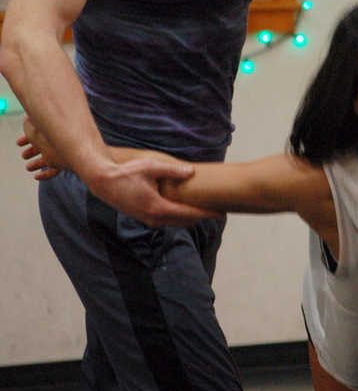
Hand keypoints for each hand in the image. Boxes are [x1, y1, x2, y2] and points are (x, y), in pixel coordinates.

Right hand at [17, 114, 64, 179]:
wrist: (76, 135)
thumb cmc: (57, 124)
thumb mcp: (37, 121)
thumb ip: (31, 120)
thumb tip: (26, 117)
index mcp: (51, 129)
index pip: (38, 134)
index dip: (27, 138)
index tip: (19, 143)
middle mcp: (58, 140)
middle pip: (44, 146)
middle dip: (32, 151)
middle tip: (24, 155)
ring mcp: (63, 151)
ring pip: (48, 159)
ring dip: (37, 164)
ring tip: (28, 167)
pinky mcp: (67, 162)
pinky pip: (55, 171)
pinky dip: (45, 174)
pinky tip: (36, 176)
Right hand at [87, 156, 211, 227]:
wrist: (102, 182)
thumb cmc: (125, 173)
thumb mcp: (150, 167)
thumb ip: (172, 171)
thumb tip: (192, 172)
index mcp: (158, 207)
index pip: (188, 214)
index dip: (206, 214)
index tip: (221, 214)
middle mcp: (153, 218)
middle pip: (184, 222)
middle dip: (200, 217)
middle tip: (216, 210)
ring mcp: (147, 219)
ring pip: (174, 223)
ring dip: (189, 217)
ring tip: (203, 208)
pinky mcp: (143, 217)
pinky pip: (165, 221)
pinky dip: (177, 216)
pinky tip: (182, 207)